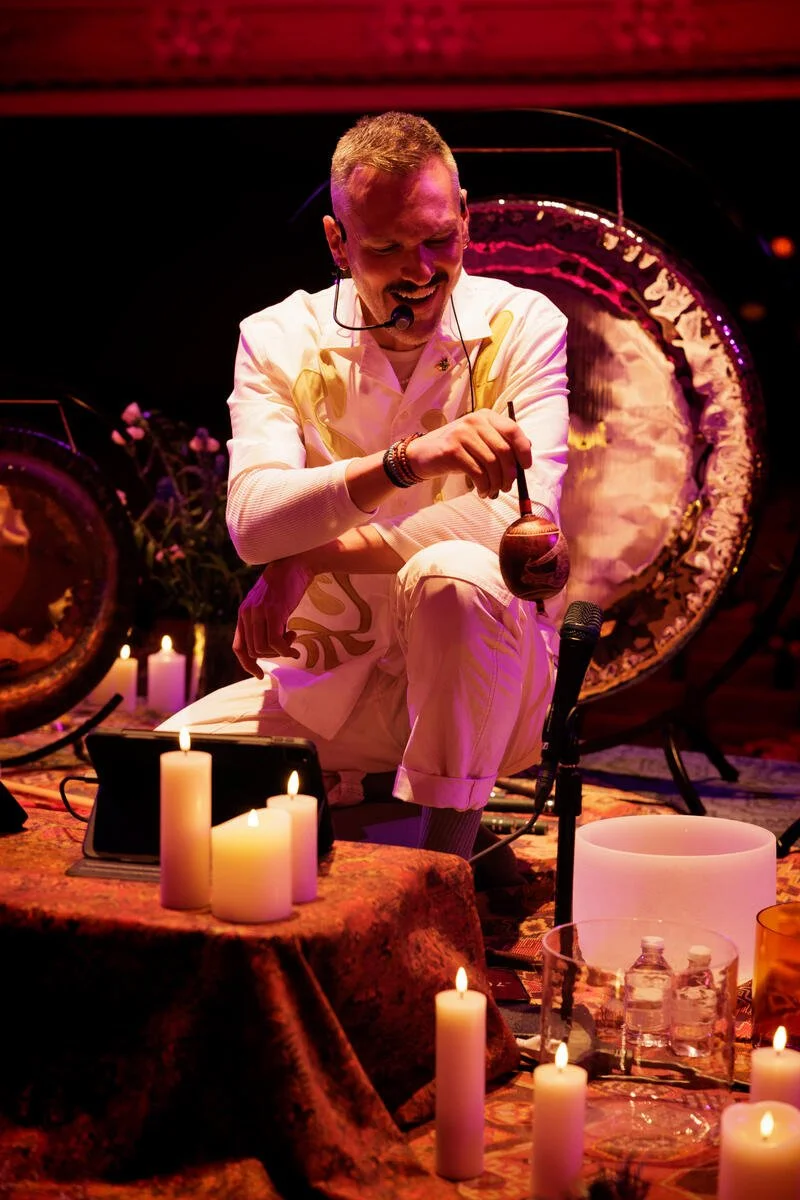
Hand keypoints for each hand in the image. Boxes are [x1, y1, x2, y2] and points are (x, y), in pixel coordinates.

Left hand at [232, 556, 313, 678]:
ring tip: (292, 637)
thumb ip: (263, 621)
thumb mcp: (268, 604)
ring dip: (280, 651)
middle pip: (253, 651)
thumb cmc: (286, 585)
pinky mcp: (273, 611)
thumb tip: (267, 647)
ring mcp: (259, 612)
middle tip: (287, 645)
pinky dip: (286, 649)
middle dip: (271, 656)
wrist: (295, 563)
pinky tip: (295, 643)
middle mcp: (247, 614)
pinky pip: (275, 642)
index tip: (260, 674)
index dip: (247, 664)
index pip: (238, 647)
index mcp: (243, 613)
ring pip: (263, 649)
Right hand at [406, 409, 530, 498]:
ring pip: (491, 463)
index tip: (526, 467)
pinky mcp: (452, 450)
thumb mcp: (480, 441)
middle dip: (510, 473)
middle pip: (504, 450)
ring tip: (492, 491)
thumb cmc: (457, 450)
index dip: (523, 450)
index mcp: (485, 416)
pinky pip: (477, 472)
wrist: (423, 455)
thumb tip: (528, 449)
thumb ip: (501, 442)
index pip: (513, 429)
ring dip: (496, 483)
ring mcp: (462, 434)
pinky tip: (481, 491)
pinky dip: (483, 486)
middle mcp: (474, 421)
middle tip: (507, 487)